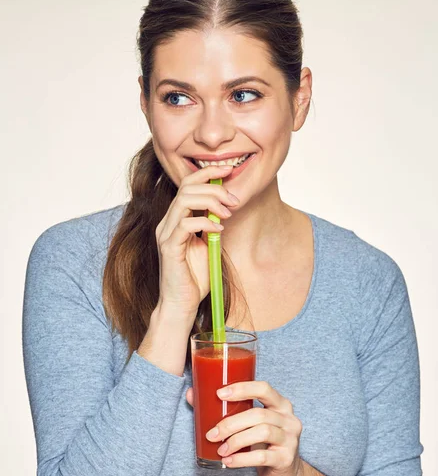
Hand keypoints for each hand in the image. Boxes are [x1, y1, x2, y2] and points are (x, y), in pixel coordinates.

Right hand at [155, 164, 238, 316]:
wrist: (181, 304)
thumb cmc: (195, 278)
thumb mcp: (209, 245)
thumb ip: (212, 225)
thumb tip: (226, 207)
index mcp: (176, 219)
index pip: (187, 185)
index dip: (207, 173)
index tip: (228, 170)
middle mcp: (167, 223)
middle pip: (186, 188)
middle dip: (214, 188)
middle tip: (234, 199)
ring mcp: (166, 234)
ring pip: (184, 201)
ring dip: (211, 201)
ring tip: (228, 212)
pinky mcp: (169, 248)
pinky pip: (186, 225)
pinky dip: (206, 223)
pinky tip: (219, 230)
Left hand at [185, 382, 303, 475]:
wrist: (284, 475)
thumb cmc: (262, 443)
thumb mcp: (248, 424)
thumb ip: (225, 409)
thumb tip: (191, 394)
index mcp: (280, 404)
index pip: (264, 388)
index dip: (242, 388)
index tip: (219, 394)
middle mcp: (289, 419)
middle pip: (259, 414)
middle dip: (231, 423)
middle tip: (212, 434)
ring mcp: (290, 439)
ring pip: (262, 432)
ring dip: (236, 441)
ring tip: (220, 449)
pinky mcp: (286, 459)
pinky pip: (262, 456)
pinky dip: (241, 459)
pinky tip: (228, 462)